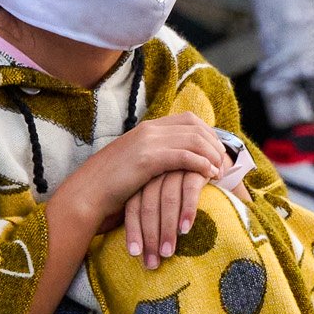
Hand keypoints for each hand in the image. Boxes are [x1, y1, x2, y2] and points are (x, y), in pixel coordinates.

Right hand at [62, 113, 230, 268]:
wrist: (88, 193)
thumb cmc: (111, 185)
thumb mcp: (136, 164)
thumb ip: (155, 157)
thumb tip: (176, 164)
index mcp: (147, 128)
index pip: (189, 120)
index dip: (209, 134)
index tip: (219, 153)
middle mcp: (150, 130)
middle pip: (196, 127)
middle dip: (216, 145)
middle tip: (226, 164)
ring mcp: (148, 142)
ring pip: (194, 140)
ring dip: (212, 155)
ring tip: (221, 172)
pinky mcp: (147, 158)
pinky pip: (184, 156)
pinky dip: (202, 164)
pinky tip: (210, 175)